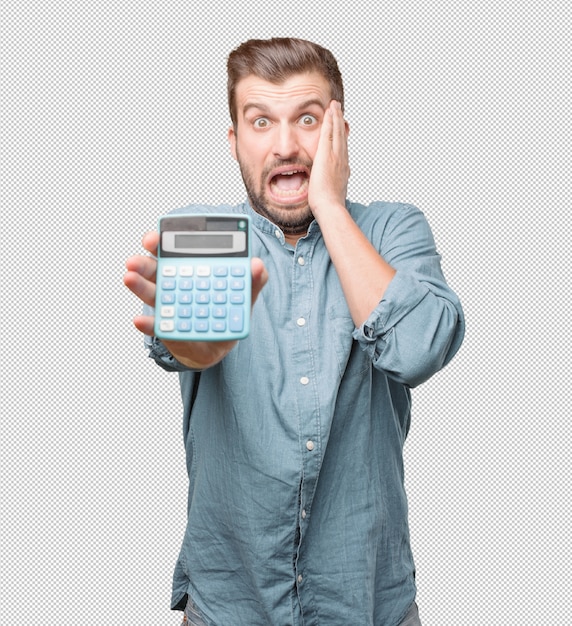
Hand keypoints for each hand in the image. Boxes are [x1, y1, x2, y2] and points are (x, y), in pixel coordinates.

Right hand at [123, 230, 267, 368]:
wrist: (218, 344)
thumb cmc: (227, 312)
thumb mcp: (243, 295)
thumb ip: (253, 280)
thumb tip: (258, 265)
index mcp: (190, 268)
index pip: (174, 249)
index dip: (162, 240)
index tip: (155, 237)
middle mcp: (174, 283)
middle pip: (155, 268)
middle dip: (143, 262)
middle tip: (133, 259)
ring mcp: (168, 305)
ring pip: (150, 292)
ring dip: (138, 285)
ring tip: (128, 278)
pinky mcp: (167, 328)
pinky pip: (155, 324)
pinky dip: (146, 323)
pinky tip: (139, 320)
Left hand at [308, 100, 349, 218]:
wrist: (330, 207)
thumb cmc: (330, 205)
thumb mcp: (334, 193)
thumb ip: (334, 186)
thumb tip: (334, 186)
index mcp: (343, 169)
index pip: (343, 149)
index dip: (342, 137)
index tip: (341, 128)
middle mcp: (342, 160)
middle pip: (342, 137)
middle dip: (340, 122)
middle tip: (339, 110)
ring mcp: (336, 156)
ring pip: (337, 132)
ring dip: (336, 117)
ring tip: (334, 106)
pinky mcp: (327, 155)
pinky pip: (329, 133)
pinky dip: (330, 121)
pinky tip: (329, 111)